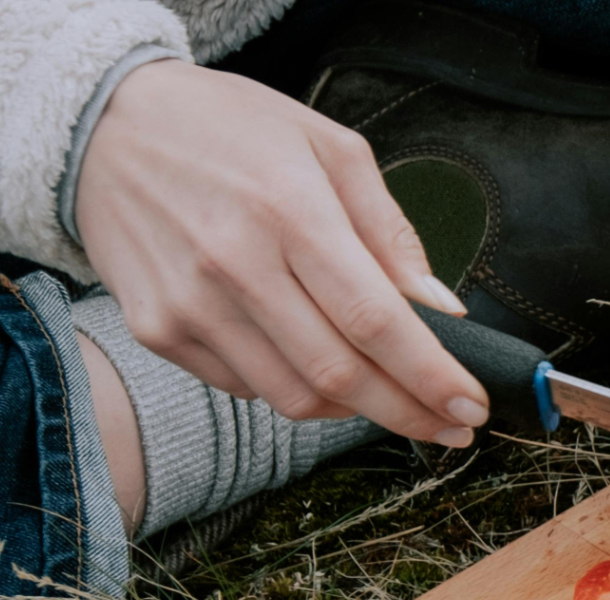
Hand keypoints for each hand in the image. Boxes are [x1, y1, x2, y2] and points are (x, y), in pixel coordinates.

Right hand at [74, 60, 488, 444]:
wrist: (102, 125)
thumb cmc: (229, 129)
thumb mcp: (329, 147)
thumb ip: (391, 231)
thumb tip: (440, 306)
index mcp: (290, 212)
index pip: (375, 321)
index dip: (430, 376)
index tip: (470, 406)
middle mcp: (235, 265)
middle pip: (341, 374)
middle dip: (410, 413)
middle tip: (453, 428)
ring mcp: (189, 305)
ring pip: (295, 396)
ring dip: (357, 410)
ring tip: (393, 395)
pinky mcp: (157, 330)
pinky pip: (248, 387)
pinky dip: (296, 387)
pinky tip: (315, 360)